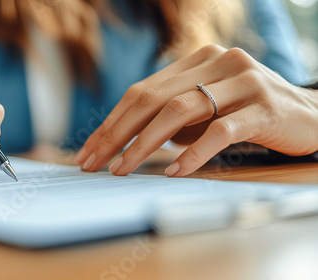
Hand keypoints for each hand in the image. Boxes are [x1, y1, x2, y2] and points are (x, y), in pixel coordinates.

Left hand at [74, 45, 317, 176]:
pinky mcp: (263, 107)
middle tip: (94, 161)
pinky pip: (219, 131)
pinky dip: (192, 153)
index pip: (142, 91)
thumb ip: (171, 116)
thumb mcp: (204, 111)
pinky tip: (173, 172)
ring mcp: (241, 82)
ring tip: (122, 168)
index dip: (112, 122)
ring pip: (179, 111)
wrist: (309, 117)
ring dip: (144, 144)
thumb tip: (124, 141)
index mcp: (196, 61)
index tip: (90, 149)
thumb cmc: (246, 115)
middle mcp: (216, 63)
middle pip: (152, 99)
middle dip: (117, 134)